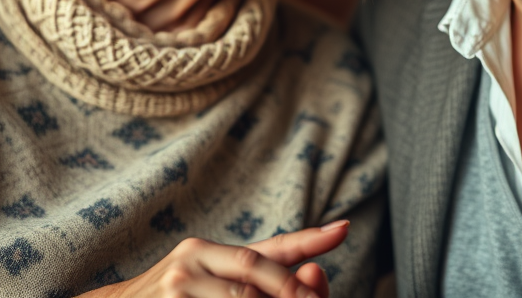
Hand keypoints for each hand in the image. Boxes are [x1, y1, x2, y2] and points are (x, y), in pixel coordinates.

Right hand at [77, 219, 349, 297]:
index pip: (268, 247)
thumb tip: (314, 272)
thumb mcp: (207, 279)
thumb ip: (257, 276)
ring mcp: (177, 289)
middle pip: (258, 273)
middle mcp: (190, 261)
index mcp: (204, 250)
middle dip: (293, 292)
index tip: (344, 230)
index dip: (310, 240)